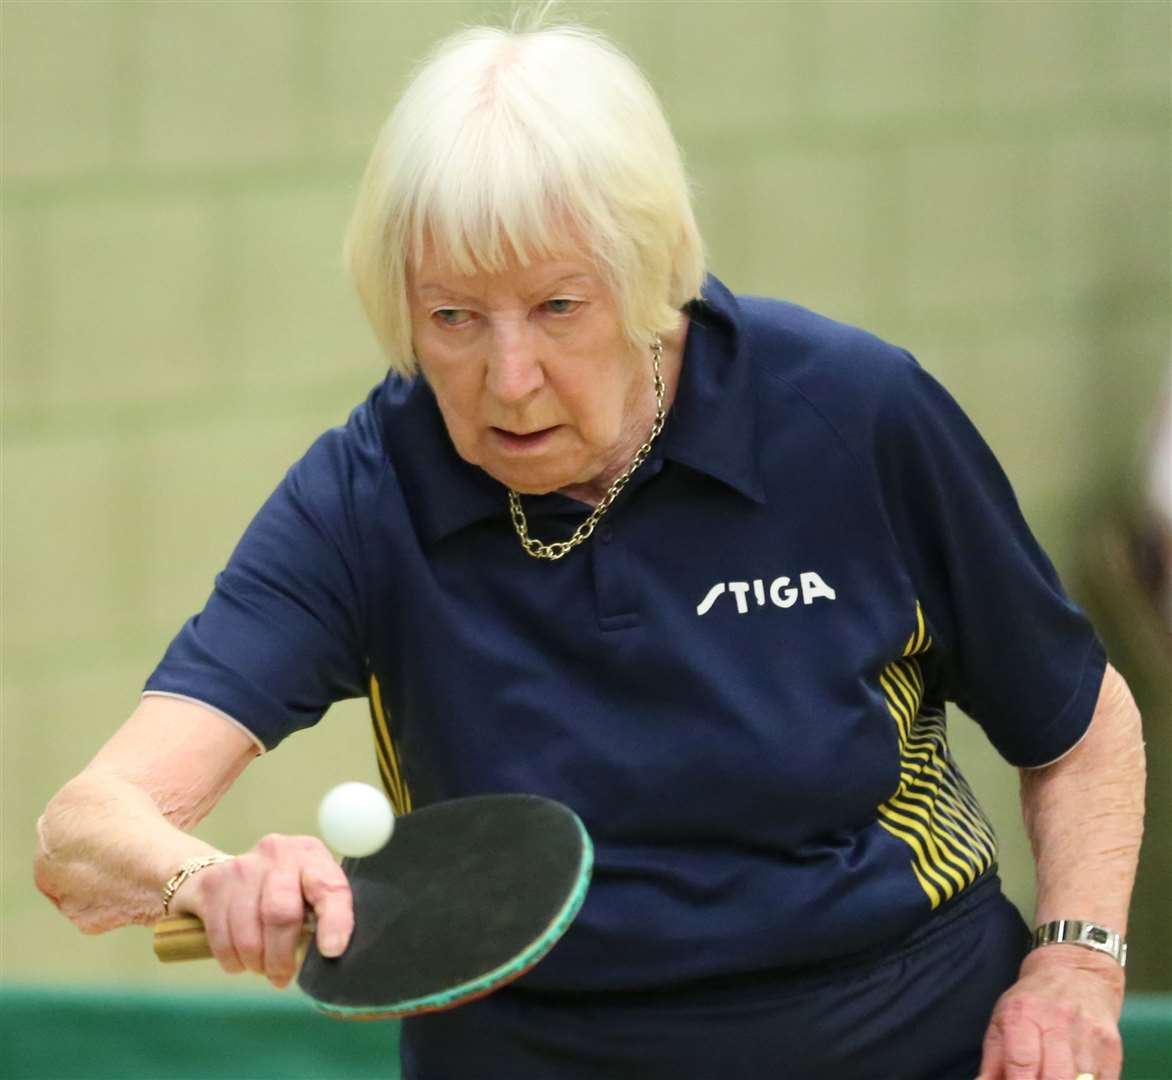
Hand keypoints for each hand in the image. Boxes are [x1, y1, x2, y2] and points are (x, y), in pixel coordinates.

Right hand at [172, 834, 352, 989]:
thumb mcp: (309, 890)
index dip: (335, 921)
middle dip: (281, 957)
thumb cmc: (282, 887)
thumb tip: (329, 956)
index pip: (329, 887)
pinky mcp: (214, 885)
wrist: (228, 869)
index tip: (332, 951)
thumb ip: (321, 915)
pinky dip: (232, 960)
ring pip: (248, 933)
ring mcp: (243, 867)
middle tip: (282, 977)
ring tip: (261, 967)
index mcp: (311, 855)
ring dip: (255, 963)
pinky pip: (221, 939)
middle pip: (280, 914)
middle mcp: (278, 853)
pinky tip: (240, 960)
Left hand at [977, 946, 1124, 1079]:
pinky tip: (1075, 1078)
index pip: (1021, 1063)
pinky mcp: (1113, 1048)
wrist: (1077, 973)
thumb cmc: (1032, 1002)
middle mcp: (1058, 1022)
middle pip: (1055, 1078)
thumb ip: (994, 1061)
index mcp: (1024, 1015)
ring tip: (1050, 1077)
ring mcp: (1089, 1036)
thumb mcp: (1003, 1020)